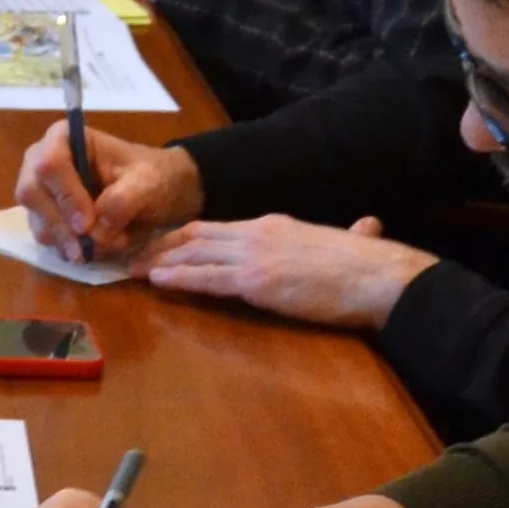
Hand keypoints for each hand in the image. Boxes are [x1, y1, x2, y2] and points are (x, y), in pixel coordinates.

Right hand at [14, 121, 203, 263]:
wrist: (157, 193)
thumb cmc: (151, 177)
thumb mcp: (148, 183)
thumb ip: (122, 201)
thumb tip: (95, 231)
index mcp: (64, 138)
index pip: (50, 165)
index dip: (65, 196)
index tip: (87, 224)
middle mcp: (42, 162)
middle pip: (32, 194)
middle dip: (61, 226)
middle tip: (86, 251)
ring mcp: (40, 192)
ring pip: (37, 221)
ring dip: (69, 243)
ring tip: (106, 247)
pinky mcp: (45, 218)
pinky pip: (47, 239)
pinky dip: (71, 250)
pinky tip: (96, 249)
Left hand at [144, 216, 436, 330]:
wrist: (378, 276)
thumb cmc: (368, 266)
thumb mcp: (352, 242)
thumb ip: (353, 234)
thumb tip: (369, 227)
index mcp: (275, 225)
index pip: (217, 227)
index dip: (184, 235)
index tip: (161, 244)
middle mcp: (258, 233)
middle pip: (196, 235)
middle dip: (160, 245)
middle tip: (131, 254)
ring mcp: (255, 255)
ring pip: (194, 253)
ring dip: (158, 261)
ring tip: (131, 269)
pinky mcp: (256, 282)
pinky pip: (208, 278)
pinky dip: (178, 277)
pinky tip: (157, 280)